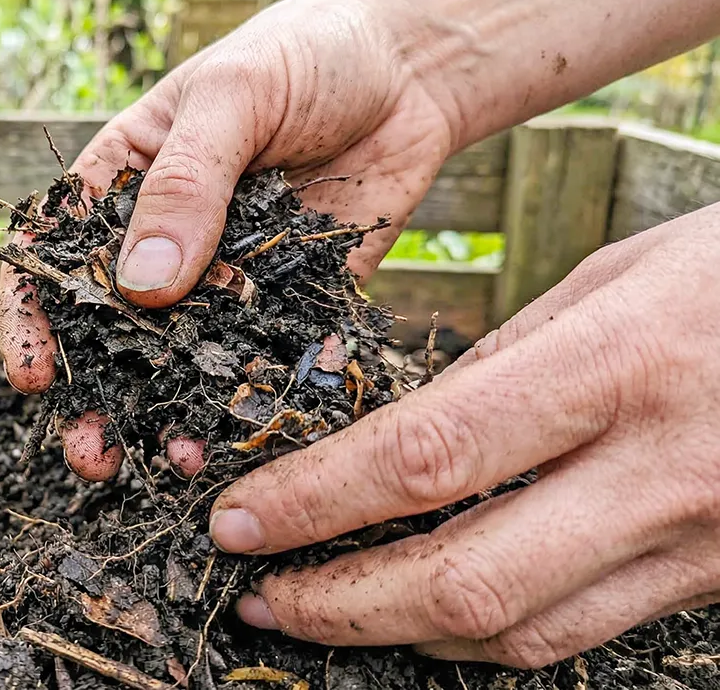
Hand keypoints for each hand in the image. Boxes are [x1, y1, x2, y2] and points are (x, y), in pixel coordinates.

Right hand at [0, 0, 457, 479]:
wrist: (412, 67)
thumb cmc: (303, 56)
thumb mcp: (233, 101)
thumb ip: (187, 187)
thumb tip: (143, 287)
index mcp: (123, 181)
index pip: (55, 254)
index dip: (33, 318)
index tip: (33, 377)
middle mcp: (167, 239)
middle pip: (114, 328)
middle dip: (98, 396)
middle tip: (94, 452)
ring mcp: (227, 277)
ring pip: (187, 358)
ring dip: (173, 414)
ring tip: (174, 461)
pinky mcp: (290, 301)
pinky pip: (268, 359)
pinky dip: (258, 399)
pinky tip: (253, 435)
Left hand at [211, 203, 719, 667]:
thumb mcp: (613, 278)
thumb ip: (502, 363)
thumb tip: (393, 437)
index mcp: (618, 367)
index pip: (425, 457)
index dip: (314, 501)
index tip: (238, 518)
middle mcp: (661, 471)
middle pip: (464, 580)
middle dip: (338, 604)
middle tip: (258, 595)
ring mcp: (700, 543)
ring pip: (518, 631)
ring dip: (399, 633)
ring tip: (319, 612)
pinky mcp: (716, 583)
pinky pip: (577, 631)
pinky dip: (485, 633)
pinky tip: (423, 613)